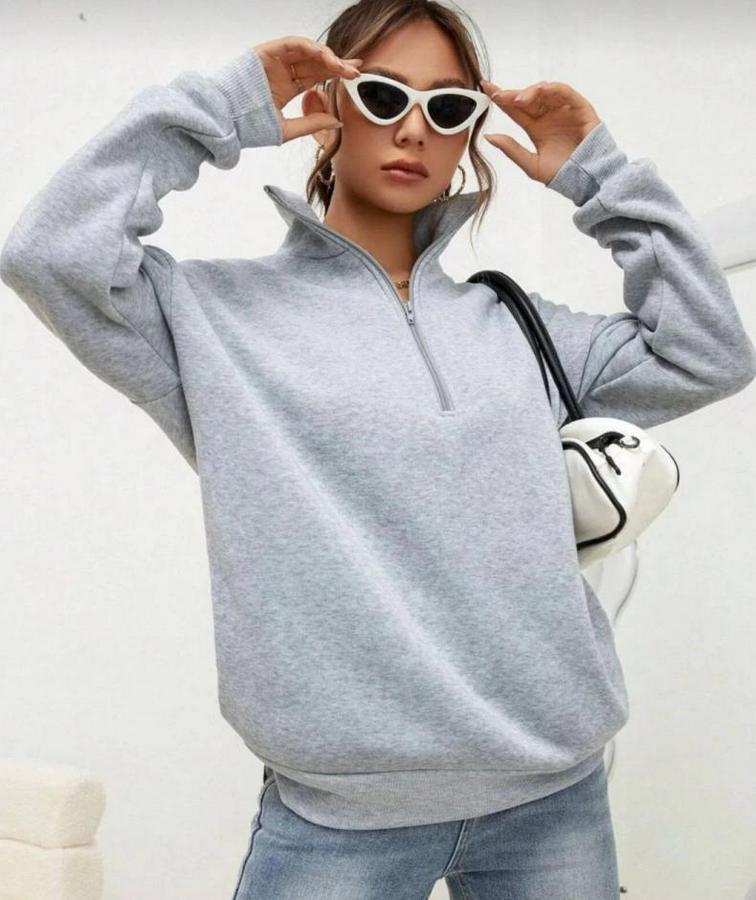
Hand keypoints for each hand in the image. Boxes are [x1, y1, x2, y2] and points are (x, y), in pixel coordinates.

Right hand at [252, 35, 362, 143]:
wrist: (226, 122)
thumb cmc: (250, 127)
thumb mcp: (287, 130)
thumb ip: (312, 124)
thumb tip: (338, 121)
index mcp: (287, 87)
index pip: (317, 76)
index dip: (336, 74)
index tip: (354, 76)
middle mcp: (282, 71)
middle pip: (315, 62)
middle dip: (337, 64)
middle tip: (355, 69)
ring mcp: (274, 60)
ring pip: (306, 51)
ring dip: (326, 56)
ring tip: (341, 66)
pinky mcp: (265, 52)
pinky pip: (291, 43)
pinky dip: (309, 46)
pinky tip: (324, 56)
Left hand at [478, 79, 601, 183]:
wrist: (586, 180)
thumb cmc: (561, 174)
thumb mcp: (530, 164)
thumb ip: (511, 150)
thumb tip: (487, 137)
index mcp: (535, 127)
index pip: (515, 109)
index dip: (501, 98)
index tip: (486, 90)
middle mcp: (548, 115)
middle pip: (527, 98)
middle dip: (512, 94)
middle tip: (498, 95)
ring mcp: (563, 110)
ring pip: (545, 92)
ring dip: (530, 92)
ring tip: (517, 99)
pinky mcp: (579, 108)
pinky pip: (565, 92)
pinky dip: (553, 89)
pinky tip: (540, 92)